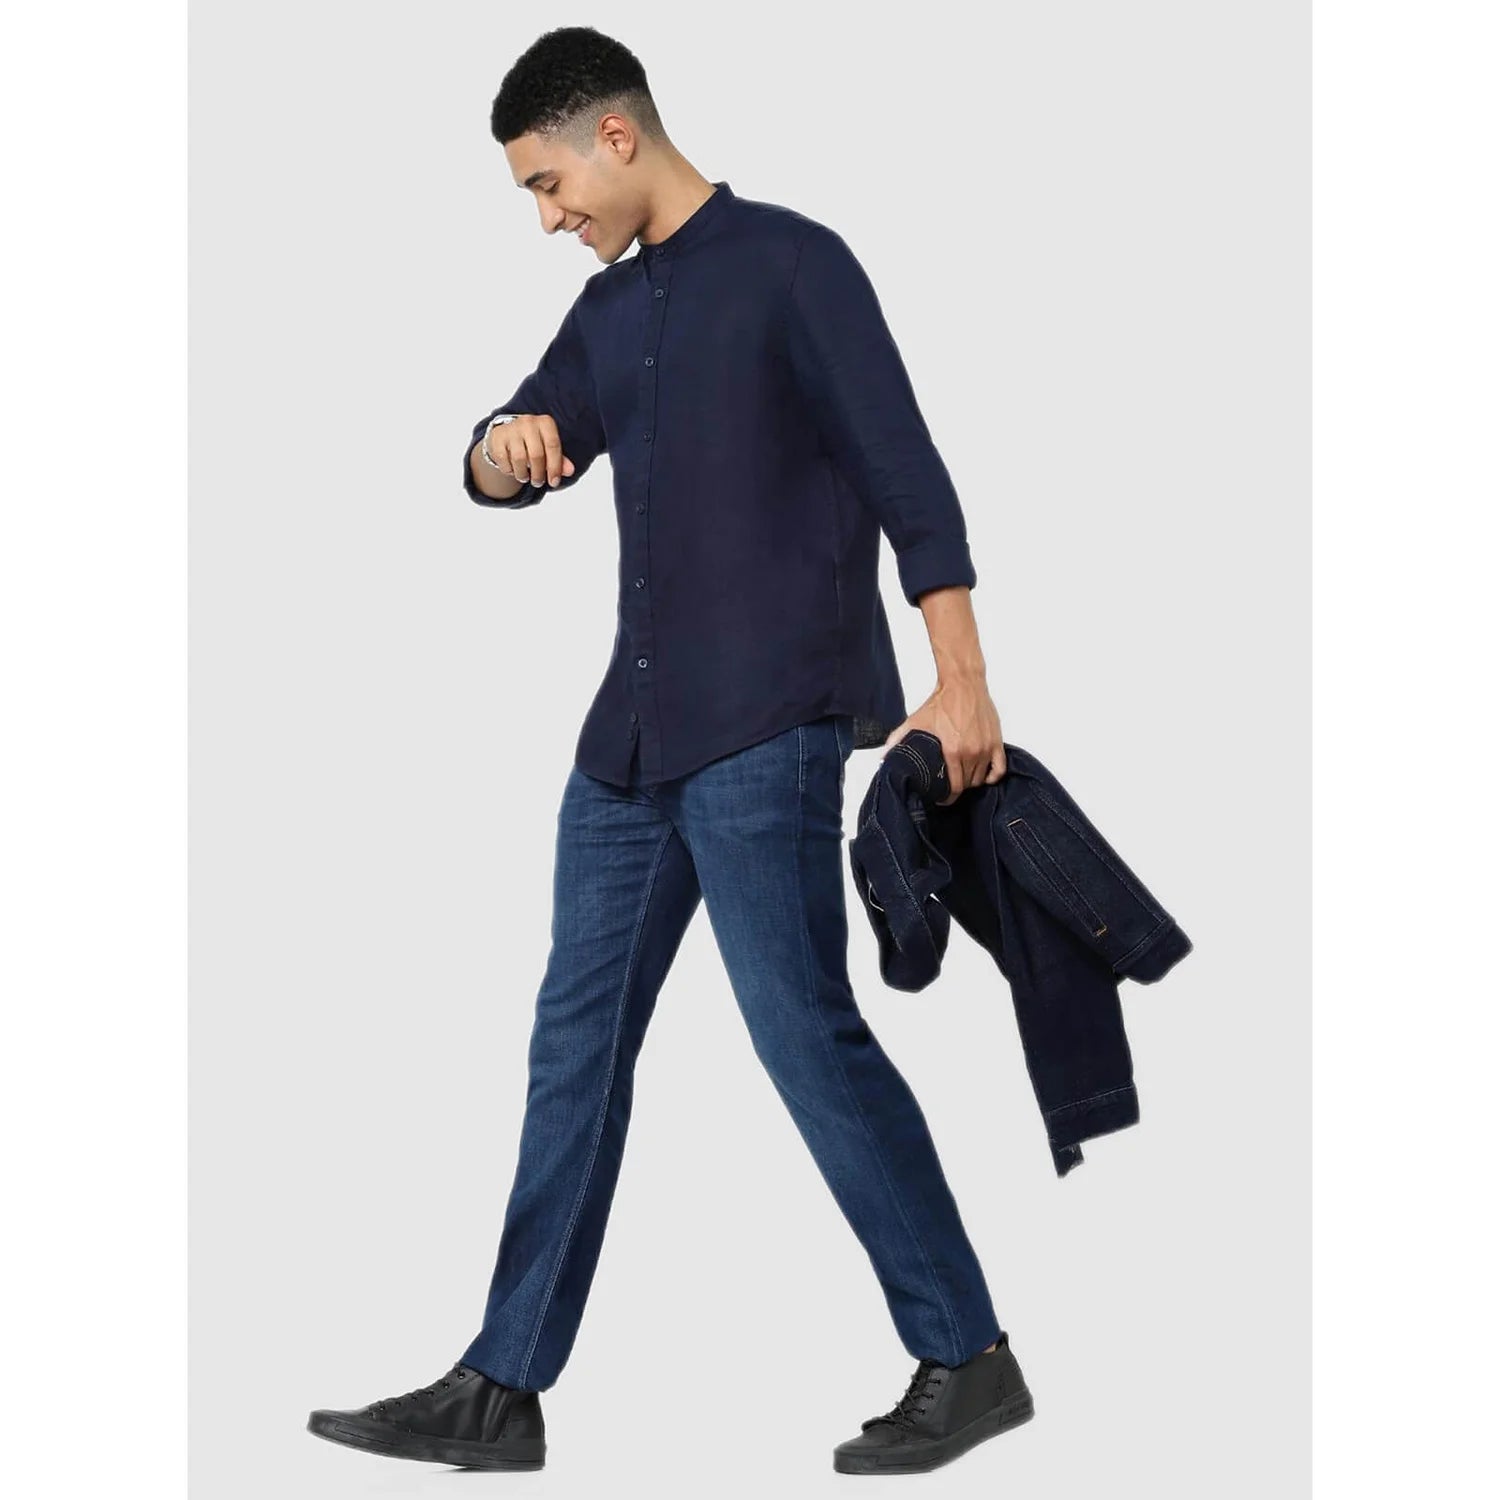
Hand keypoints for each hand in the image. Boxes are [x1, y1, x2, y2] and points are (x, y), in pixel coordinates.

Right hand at [488, 412, 575, 487]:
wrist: (508, 433)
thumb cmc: (534, 442)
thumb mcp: (549, 448)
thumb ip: (560, 460)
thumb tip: (570, 471)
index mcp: (545, 422)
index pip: (553, 446)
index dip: (554, 467)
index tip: (554, 482)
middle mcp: (528, 422)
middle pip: (536, 455)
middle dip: (538, 474)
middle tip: (538, 482)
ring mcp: (512, 428)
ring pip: (519, 459)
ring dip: (523, 474)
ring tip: (525, 477)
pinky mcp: (497, 437)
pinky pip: (504, 460)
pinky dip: (509, 470)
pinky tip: (513, 469)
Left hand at [883, 674, 1006, 805]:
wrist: (963, 684)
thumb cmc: (941, 702)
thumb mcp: (915, 721)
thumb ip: (898, 740)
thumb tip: (883, 757)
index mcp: (953, 751)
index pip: (955, 787)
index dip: (948, 798)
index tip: (942, 799)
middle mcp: (972, 752)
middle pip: (968, 784)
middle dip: (958, 789)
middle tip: (950, 787)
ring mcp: (986, 748)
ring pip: (981, 778)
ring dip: (972, 782)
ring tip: (963, 779)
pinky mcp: (996, 742)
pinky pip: (999, 768)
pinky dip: (992, 776)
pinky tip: (984, 776)